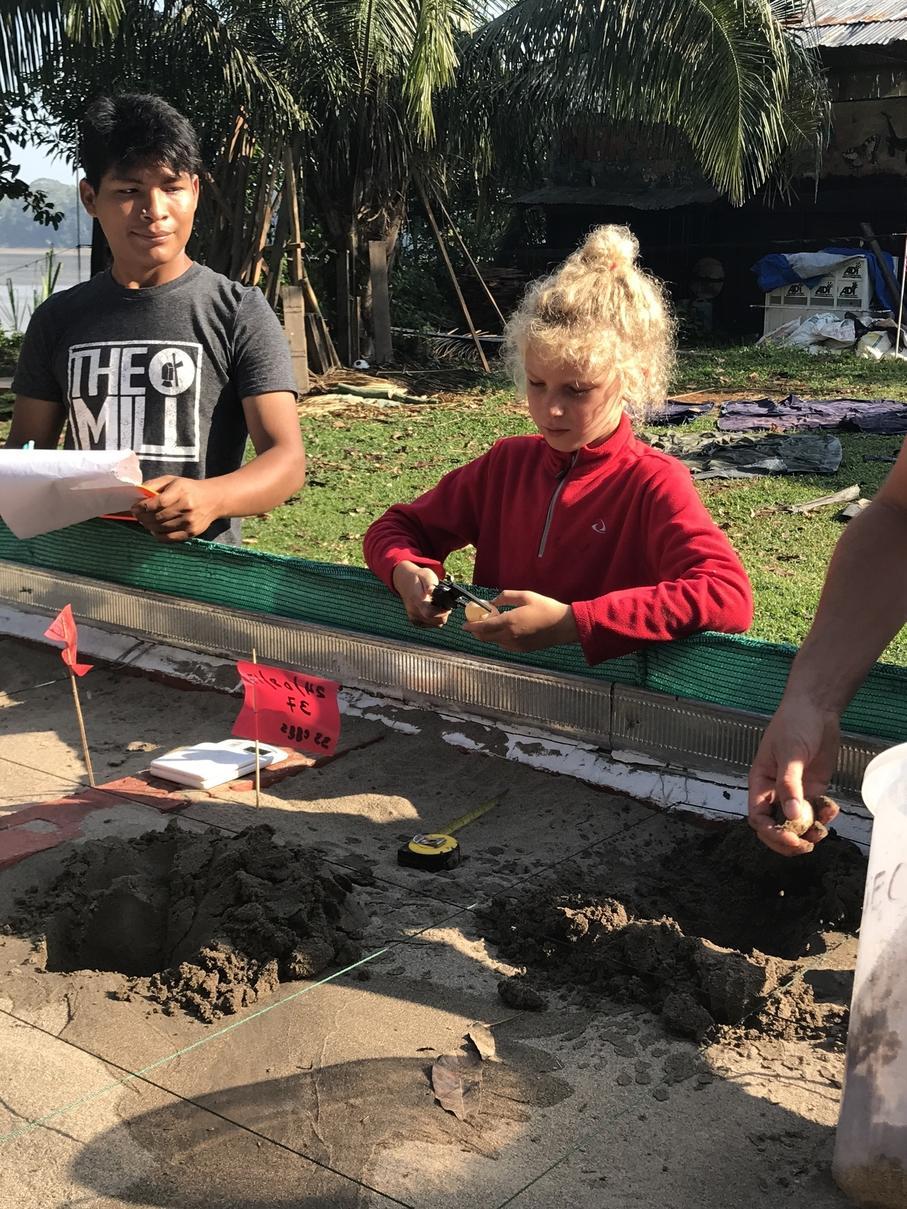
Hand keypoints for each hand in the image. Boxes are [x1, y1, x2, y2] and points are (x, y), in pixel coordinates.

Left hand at [131, 476, 223, 541]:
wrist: (213, 500)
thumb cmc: (188, 489)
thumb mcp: (172, 480)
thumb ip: (154, 484)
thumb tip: (136, 494)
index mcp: (181, 491)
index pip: (158, 503)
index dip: (143, 507)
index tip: (135, 508)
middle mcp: (187, 507)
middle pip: (158, 517)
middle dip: (143, 517)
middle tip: (138, 515)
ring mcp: (189, 522)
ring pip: (161, 528)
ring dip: (148, 526)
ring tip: (145, 521)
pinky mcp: (191, 532)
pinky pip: (169, 538)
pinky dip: (158, 536)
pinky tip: (154, 530)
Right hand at [392, 561, 448, 627]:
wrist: (404, 580)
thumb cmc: (418, 577)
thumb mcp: (426, 574)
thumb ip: (430, 583)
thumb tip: (431, 591)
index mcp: (417, 599)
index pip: (430, 613)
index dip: (442, 612)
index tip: (448, 606)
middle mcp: (413, 610)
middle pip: (434, 621)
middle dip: (444, 614)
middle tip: (445, 606)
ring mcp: (413, 617)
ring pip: (434, 624)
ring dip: (440, 617)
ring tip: (439, 607)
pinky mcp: (414, 621)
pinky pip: (429, 625)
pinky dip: (435, 620)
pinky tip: (434, 610)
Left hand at [463, 589, 577, 652]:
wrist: (564, 626)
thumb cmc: (546, 608)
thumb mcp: (526, 596)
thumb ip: (506, 596)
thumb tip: (493, 601)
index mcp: (510, 622)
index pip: (483, 627)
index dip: (471, 626)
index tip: (464, 625)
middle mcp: (510, 636)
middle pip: (485, 638)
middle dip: (477, 632)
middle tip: (475, 624)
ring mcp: (516, 645)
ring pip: (495, 642)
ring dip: (489, 635)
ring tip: (493, 624)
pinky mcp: (522, 650)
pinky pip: (505, 645)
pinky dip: (500, 639)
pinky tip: (506, 630)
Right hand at [748, 696, 840, 855]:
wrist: (816, 709)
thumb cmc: (794, 724)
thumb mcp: (790, 753)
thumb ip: (789, 785)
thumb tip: (791, 816)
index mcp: (760, 783)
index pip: (758, 817)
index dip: (771, 832)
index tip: (789, 837)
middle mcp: (775, 791)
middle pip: (775, 826)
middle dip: (788, 840)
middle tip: (806, 846)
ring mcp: (795, 792)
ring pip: (797, 824)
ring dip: (808, 833)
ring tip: (822, 832)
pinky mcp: (813, 789)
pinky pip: (816, 812)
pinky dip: (824, 817)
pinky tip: (832, 809)